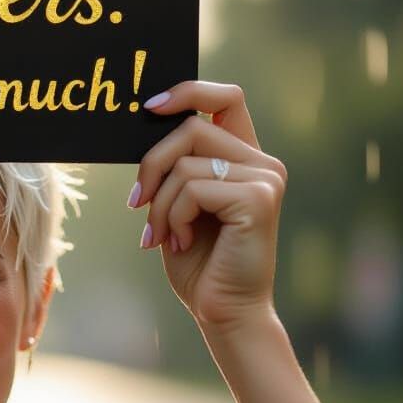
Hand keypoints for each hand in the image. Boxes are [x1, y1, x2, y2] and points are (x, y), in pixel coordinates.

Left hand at [129, 81, 286, 331]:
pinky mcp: (259, 198)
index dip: (187, 91)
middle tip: (137, 204)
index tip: (148, 107)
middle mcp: (261, 162)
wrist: (222, 311)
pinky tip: (180, 242)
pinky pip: (192, 189)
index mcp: (243, 158)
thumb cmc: (198, 262)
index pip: (225, 96)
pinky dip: (173, 217)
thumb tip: (144, 127)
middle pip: (189, 128)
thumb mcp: (178, 206)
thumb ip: (174, 168)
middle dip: (151, 166)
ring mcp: (265, 178)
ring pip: (184, 164)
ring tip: (163, 235)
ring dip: (159, 204)